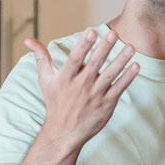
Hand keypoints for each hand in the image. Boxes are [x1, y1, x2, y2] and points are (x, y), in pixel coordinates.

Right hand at [24, 28, 139, 150]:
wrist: (64, 132)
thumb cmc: (55, 102)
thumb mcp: (45, 79)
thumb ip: (41, 57)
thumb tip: (28, 40)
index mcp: (65, 78)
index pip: (75, 58)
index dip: (84, 45)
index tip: (92, 31)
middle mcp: (80, 86)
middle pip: (95, 64)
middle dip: (104, 48)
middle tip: (114, 33)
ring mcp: (95, 96)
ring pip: (110, 75)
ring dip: (121, 60)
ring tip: (131, 47)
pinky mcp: (106, 104)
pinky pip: (119, 88)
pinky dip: (128, 77)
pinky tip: (136, 65)